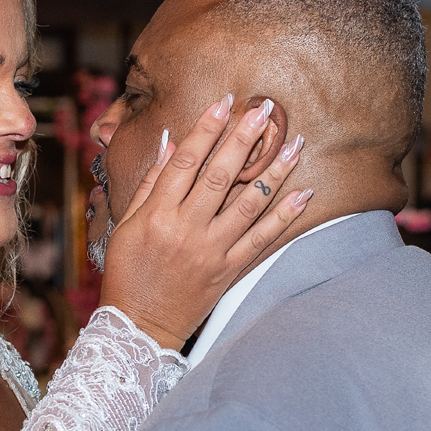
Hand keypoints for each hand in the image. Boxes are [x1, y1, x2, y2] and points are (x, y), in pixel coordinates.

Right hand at [100, 96, 308, 351]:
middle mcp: (186, 230)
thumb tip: (169, 141)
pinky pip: (262, 239)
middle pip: (220, 175)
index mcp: (157, 216)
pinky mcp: (228, 271)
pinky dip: (284, 216)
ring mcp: (211, 251)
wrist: (139, 327)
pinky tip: (304, 194)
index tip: (224, 103)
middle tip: (265, 109)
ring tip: (294, 142)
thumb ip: (150, 184)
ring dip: (275, 171)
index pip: (185, 162)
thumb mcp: (126, 227)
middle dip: (244, 138)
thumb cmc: (127, 274)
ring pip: (249, 203)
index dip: (206, 129)